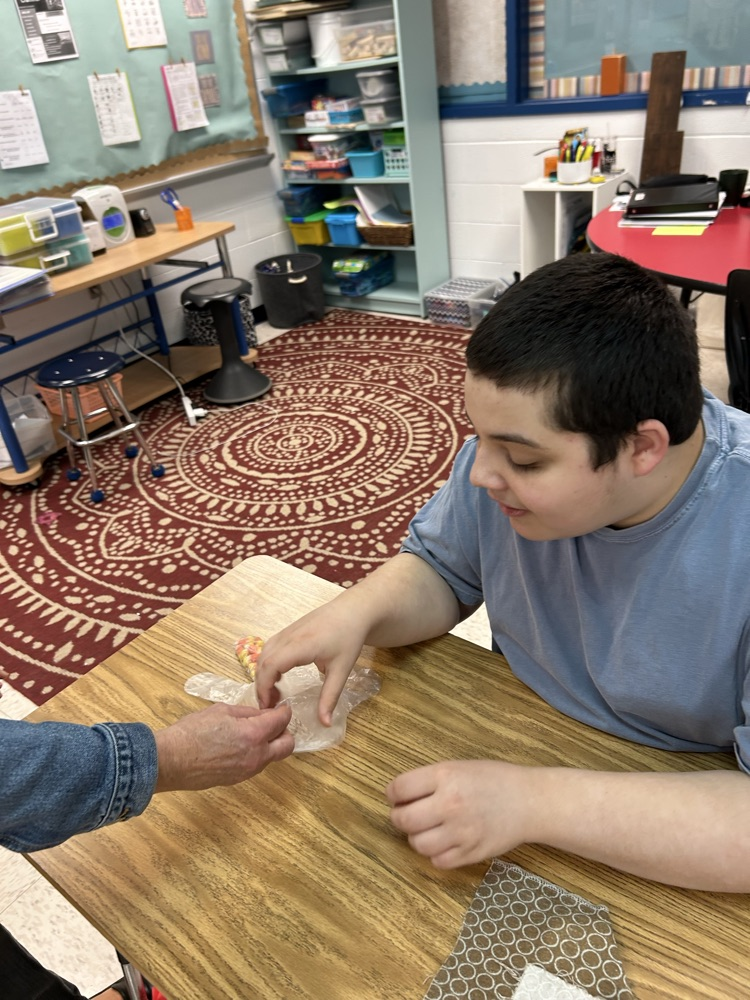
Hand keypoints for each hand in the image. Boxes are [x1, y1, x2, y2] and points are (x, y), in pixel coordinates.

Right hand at [154, 702, 293, 791]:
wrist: (170, 761)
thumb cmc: (192, 732)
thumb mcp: (222, 711)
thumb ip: (247, 712)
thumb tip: (262, 714)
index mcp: (253, 734)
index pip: (282, 721)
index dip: (284, 710)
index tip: (280, 706)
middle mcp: (256, 756)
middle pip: (287, 745)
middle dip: (284, 731)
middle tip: (273, 721)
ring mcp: (248, 771)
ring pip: (272, 756)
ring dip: (270, 744)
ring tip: (252, 732)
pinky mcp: (238, 779)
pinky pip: (256, 765)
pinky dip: (256, 753)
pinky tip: (240, 744)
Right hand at [255, 601, 366, 724]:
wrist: (353, 610)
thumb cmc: (349, 638)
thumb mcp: (342, 670)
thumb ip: (330, 697)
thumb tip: (325, 724)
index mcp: (301, 645)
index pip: (271, 665)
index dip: (264, 687)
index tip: (268, 706)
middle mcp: (289, 636)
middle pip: (262, 661)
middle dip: (261, 685)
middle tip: (269, 706)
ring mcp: (287, 631)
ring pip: (263, 653)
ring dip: (263, 674)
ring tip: (273, 694)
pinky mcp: (289, 630)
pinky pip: (270, 647)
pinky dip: (268, 664)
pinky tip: (278, 676)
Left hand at [386, 760, 536, 867]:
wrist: (529, 801)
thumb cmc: (494, 780)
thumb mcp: (459, 767)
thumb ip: (429, 780)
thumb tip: (397, 795)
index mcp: (446, 776)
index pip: (399, 789)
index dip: (393, 794)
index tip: (397, 797)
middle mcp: (450, 804)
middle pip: (403, 820)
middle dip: (400, 817)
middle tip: (408, 815)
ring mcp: (461, 832)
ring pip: (418, 844)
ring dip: (417, 838)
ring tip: (428, 829)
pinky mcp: (471, 853)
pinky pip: (438, 862)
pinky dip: (437, 854)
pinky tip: (445, 842)